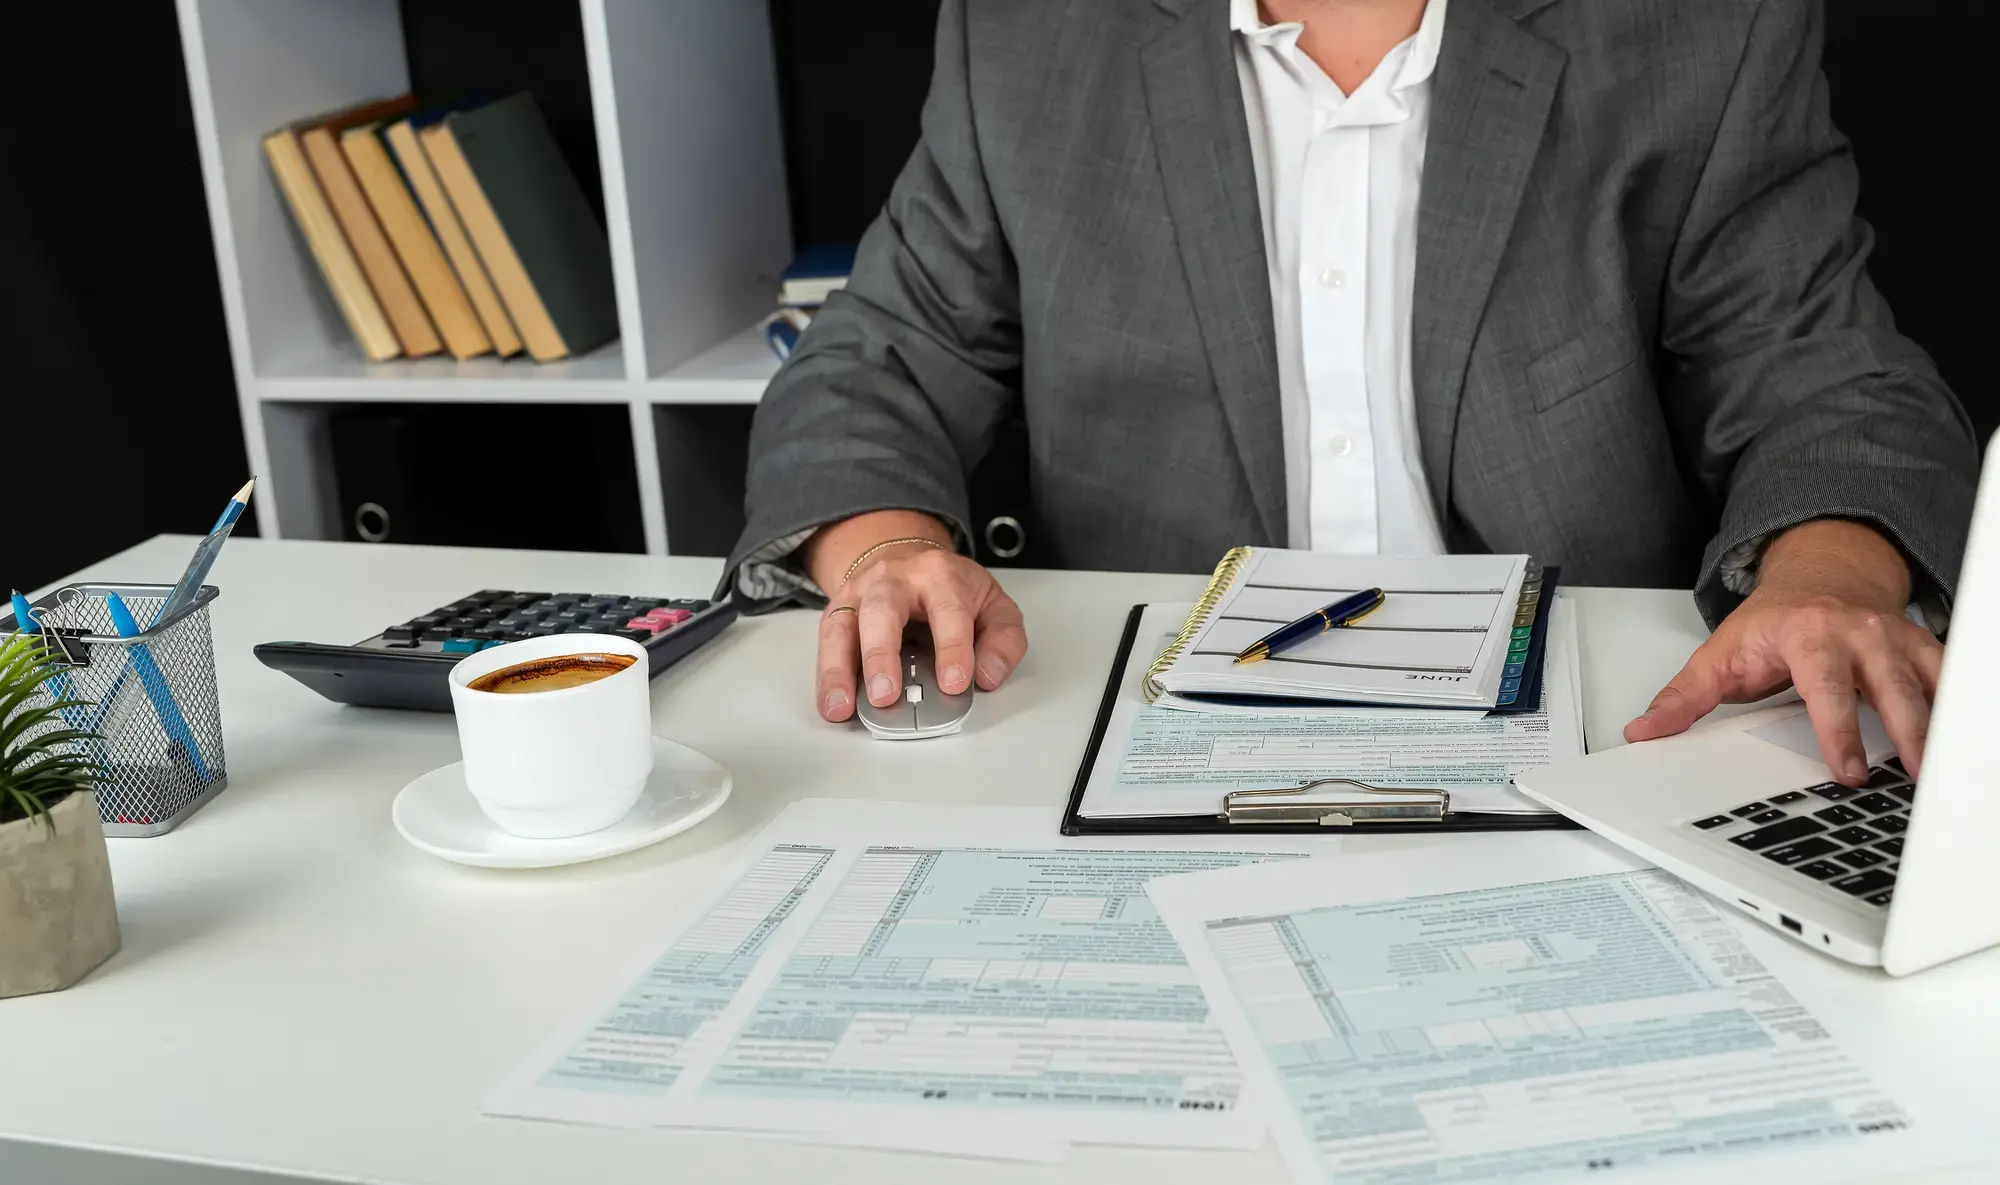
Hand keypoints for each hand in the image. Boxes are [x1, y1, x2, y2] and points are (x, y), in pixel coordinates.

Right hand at [803, 511, 1029, 721]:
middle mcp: (894, 579)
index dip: (952, 647)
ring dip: (840, 669)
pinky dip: (826, 676)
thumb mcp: (993, 606)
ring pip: (843, 625)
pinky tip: (831, 703)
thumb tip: (987, 675)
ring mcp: (860, 594)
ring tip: (843, 706)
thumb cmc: (951, 591)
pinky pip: (826, 642)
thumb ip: (1003, 640)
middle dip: (882, 653)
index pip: (948, 609)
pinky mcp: (837, 612)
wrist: (905, 558)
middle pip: (883, 609)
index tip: (954, 683)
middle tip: (886, 695)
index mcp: (940, 575)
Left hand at [1625, 520, 1940, 782]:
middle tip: (1915, 778)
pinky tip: (1962, 744)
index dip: (1837, 730)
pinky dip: (1958, 708)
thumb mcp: (1719, 654)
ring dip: (1942, 727)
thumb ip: (1683, 697)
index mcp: (1808, 633)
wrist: (1819, 575)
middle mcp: (1859, 632)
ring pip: (1930, 683)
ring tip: (1947, 773)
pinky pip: (1950, 678)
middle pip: (1891, 686)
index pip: (1825, 686)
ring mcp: (1897, 638)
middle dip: (1907, 733)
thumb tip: (1645, 730)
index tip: (1846, 769)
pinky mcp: (1923, 648)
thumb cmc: (1772, 621)